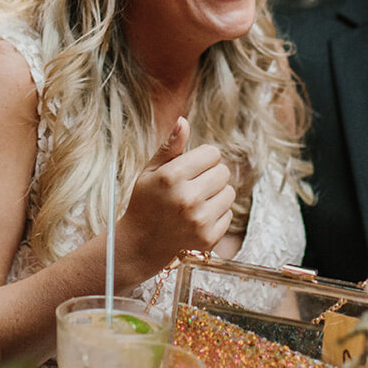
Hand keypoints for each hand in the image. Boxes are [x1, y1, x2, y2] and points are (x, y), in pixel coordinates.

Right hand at [115, 117, 235, 282]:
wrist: (139, 247)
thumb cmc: (144, 204)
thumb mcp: (149, 172)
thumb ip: (170, 147)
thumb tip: (183, 121)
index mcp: (171, 176)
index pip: (212, 153)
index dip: (203, 159)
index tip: (191, 168)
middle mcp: (187, 198)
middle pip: (223, 172)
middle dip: (211, 175)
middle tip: (193, 186)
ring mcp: (199, 220)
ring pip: (229, 193)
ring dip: (216, 195)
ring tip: (195, 203)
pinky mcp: (208, 238)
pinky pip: (228, 214)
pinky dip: (216, 215)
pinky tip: (197, 219)